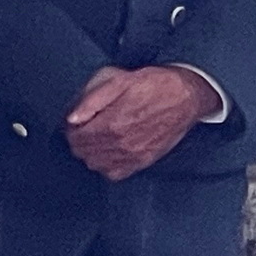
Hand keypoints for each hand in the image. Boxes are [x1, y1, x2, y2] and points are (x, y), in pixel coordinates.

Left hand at [65, 65, 219, 180]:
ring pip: (96, 165)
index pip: (76, 136)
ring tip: (93, 138)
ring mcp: (134, 155)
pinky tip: (107, 151)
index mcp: (113, 123)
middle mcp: (122, 143)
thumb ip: (91, 100)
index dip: (69, 129)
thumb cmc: (152, 85)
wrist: (185, 96)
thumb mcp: (118, 81)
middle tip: (82, 128)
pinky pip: (115, 174)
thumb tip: (72, 118)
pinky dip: (106, 165)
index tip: (73, 122)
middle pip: (83, 152)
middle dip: (77, 140)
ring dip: (89, 152)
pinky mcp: (144, 161)